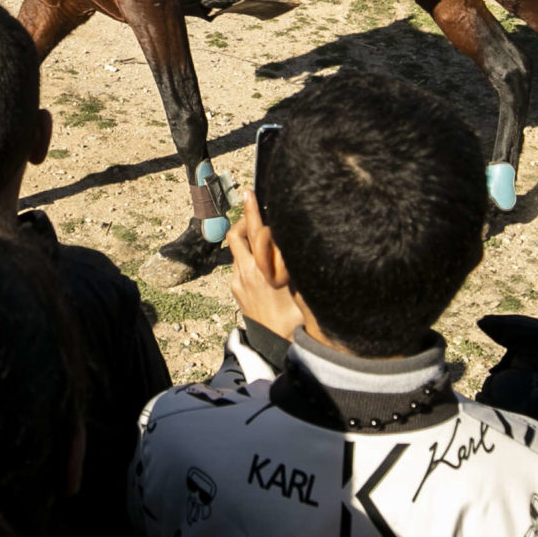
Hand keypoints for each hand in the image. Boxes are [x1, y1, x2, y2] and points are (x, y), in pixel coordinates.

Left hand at [229, 193, 305, 339]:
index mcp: (263, 269)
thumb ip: (297, 264)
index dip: (252, 210)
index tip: (249, 192)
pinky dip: (247, 257)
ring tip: (261, 239)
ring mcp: (238, 282)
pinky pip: (238, 266)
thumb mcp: (302, 288)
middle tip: (253, 212)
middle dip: (243, 221)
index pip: (254, 232)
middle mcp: (246, 272)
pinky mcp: (235, 290)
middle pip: (236, 236)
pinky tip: (262, 263)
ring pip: (237, 250)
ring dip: (246, 241)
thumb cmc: (295, 317)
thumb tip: (297, 241)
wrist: (275, 344)